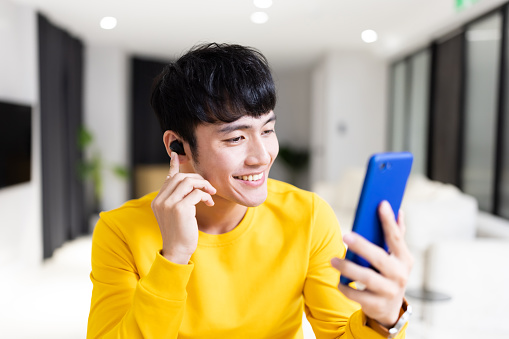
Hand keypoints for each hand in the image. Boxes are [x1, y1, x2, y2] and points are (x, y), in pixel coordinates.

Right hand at [151, 151, 215, 264]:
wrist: (177, 251)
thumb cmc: (180, 233)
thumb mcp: (176, 214)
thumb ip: (178, 199)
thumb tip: (190, 186)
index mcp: (158, 201)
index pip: (168, 178)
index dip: (174, 165)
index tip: (176, 154)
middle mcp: (161, 200)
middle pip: (181, 177)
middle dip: (198, 179)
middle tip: (209, 188)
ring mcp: (168, 203)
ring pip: (189, 181)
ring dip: (203, 185)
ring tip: (211, 194)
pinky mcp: (179, 208)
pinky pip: (196, 193)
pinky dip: (205, 196)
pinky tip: (208, 203)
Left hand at [331, 201, 413, 327]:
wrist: (390, 310)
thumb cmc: (389, 275)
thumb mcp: (397, 258)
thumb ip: (398, 235)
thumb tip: (398, 211)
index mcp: (404, 259)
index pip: (396, 237)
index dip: (389, 221)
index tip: (381, 204)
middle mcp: (399, 275)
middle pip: (379, 257)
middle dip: (362, 246)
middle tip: (345, 236)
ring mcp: (389, 291)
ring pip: (366, 277)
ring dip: (348, 268)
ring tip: (333, 260)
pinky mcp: (377, 305)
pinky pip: (358, 295)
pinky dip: (346, 287)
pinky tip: (338, 281)